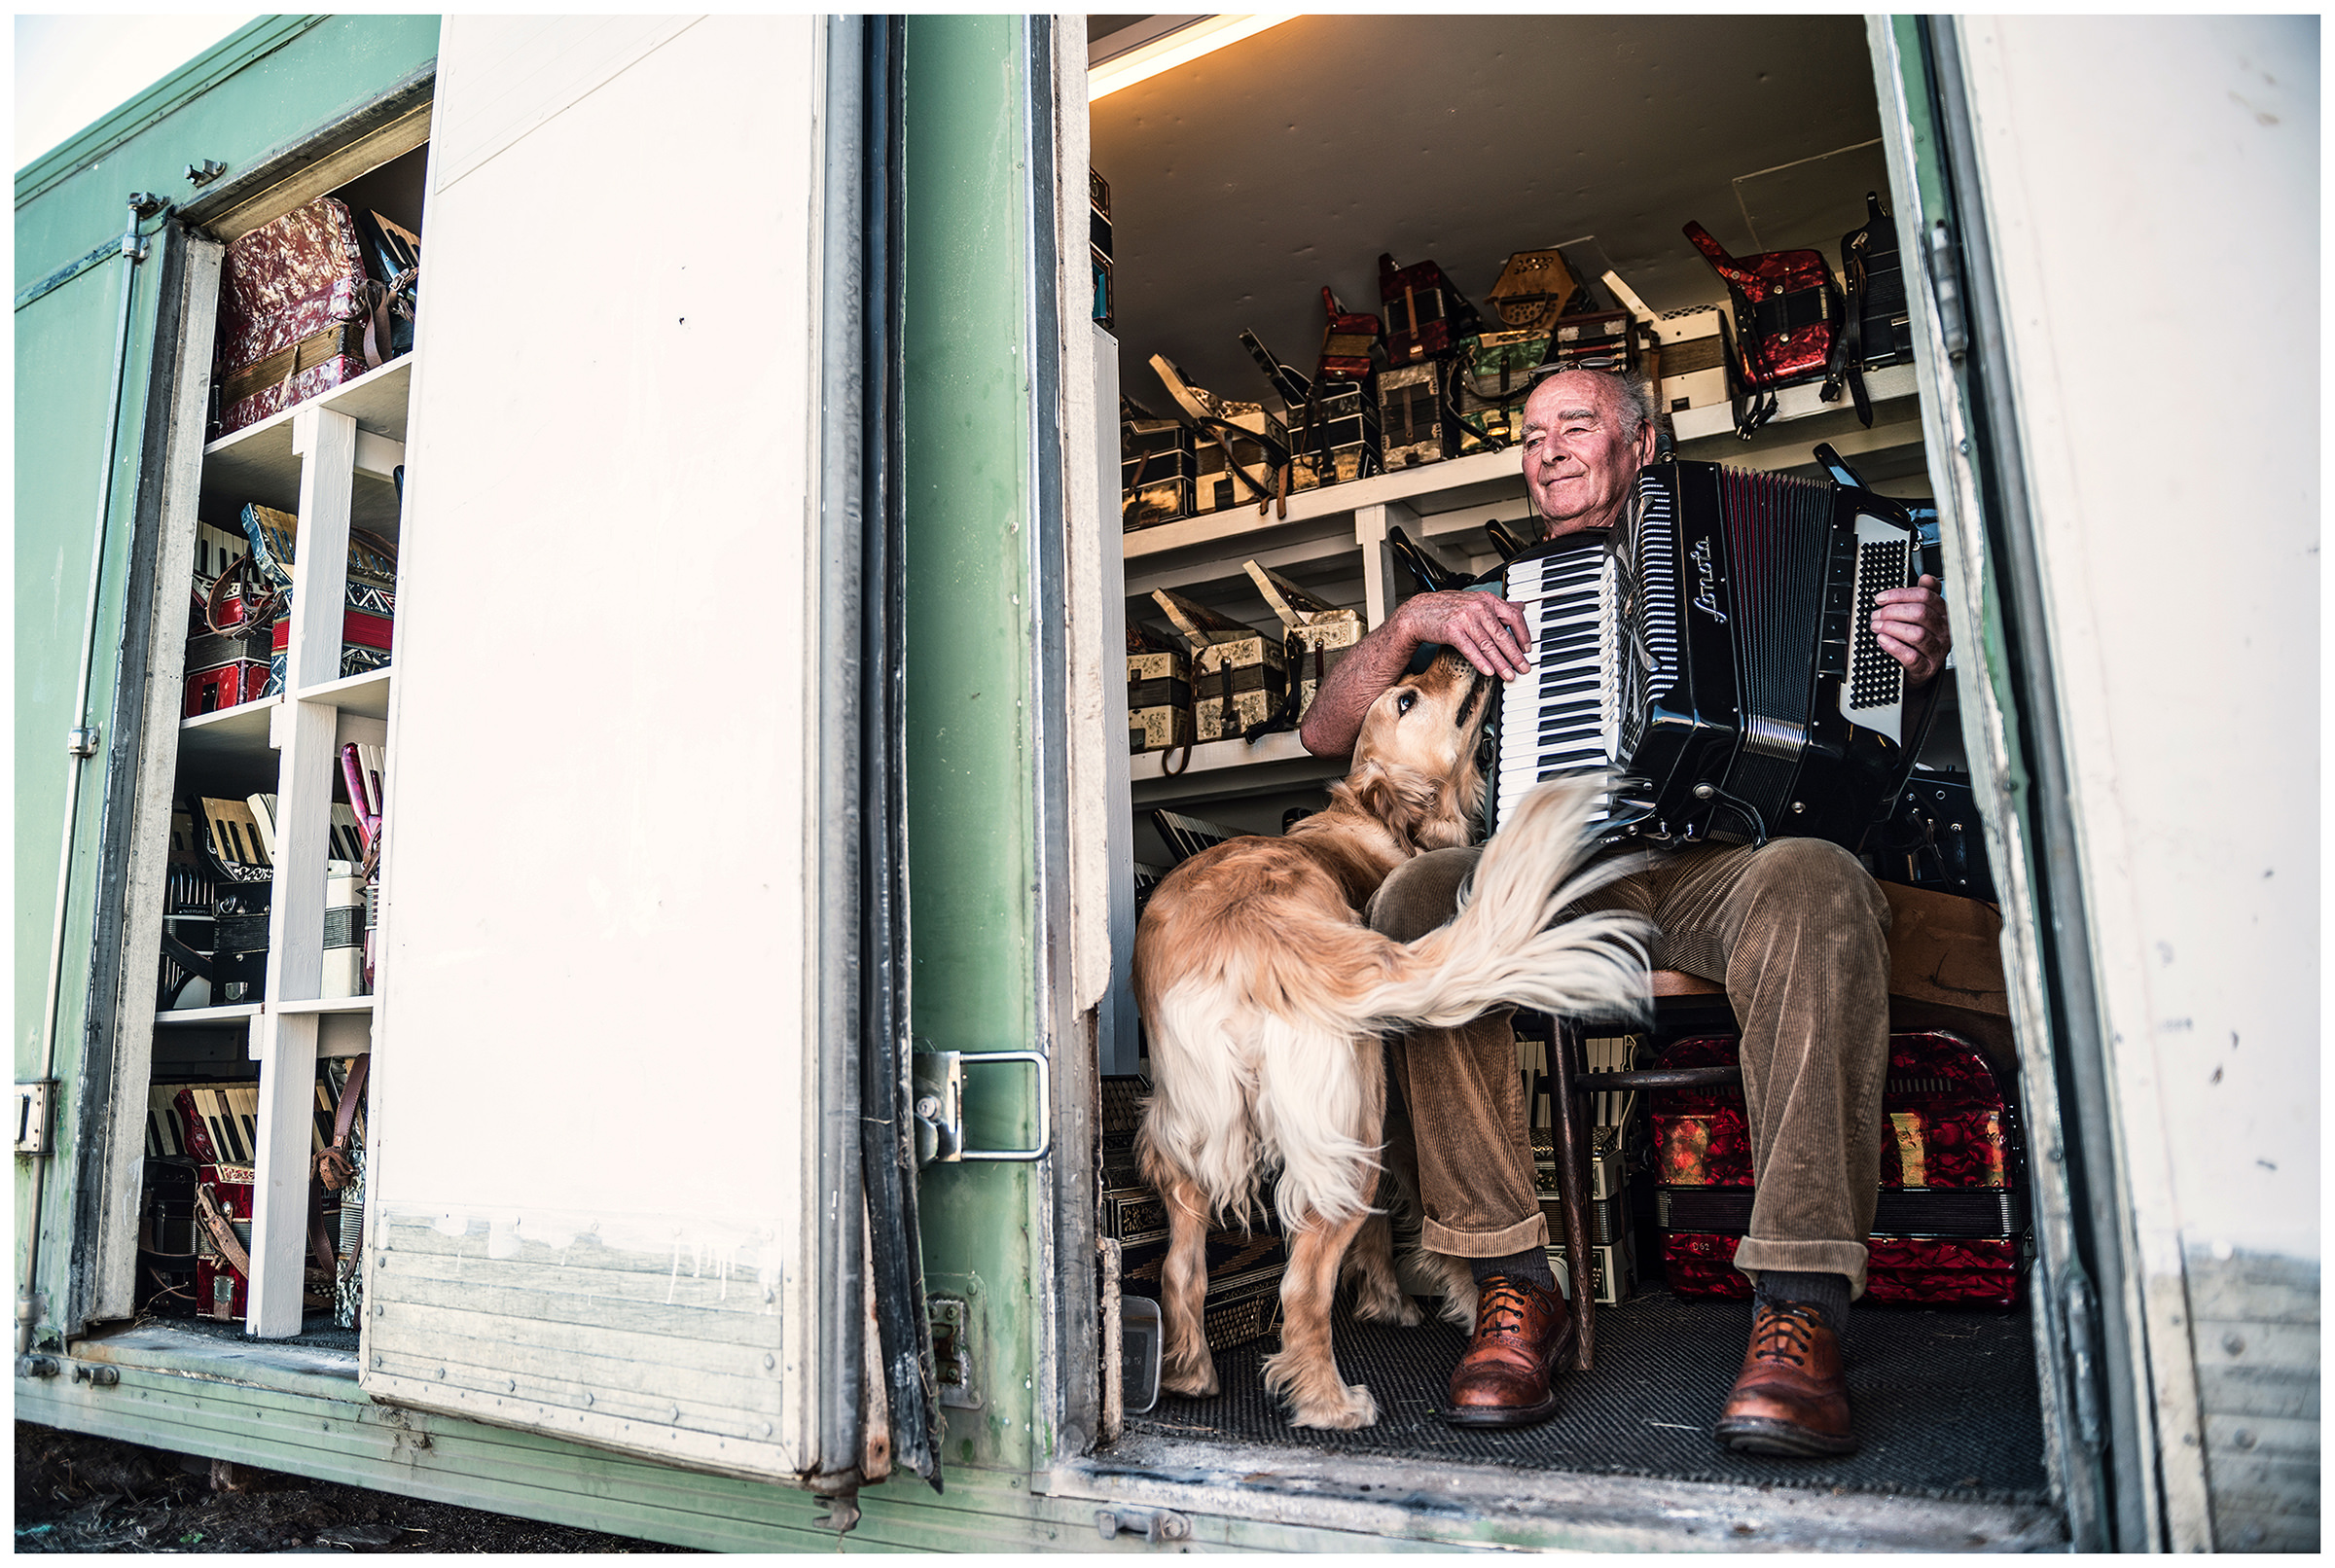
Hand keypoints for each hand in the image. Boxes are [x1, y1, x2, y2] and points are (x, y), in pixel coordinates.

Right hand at [1398, 590, 1531, 678]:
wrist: (1419, 612)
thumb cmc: (1447, 608)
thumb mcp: (1475, 601)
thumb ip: (1498, 606)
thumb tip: (1521, 606)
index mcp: (1487, 599)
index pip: (1514, 616)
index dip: (1523, 634)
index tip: (1527, 648)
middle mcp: (1478, 607)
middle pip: (1503, 634)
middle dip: (1516, 654)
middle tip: (1524, 668)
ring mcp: (1465, 618)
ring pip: (1488, 645)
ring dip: (1501, 663)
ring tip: (1509, 675)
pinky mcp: (1452, 631)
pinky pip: (1471, 649)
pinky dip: (1481, 662)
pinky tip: (1489, 671)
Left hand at [1872, 574, 1950, 685]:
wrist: (1919, 670)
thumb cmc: (1918, 640)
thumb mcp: (1924, 616)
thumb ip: (1924, 595)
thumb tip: (1925, 577)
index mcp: (1943, 614)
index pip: (1925, 596)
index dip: (1899, 595)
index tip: (1880, 598)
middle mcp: (1944, 631)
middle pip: (1920, 613)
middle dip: (1892, 611)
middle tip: (1876, 615)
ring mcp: (1937, 650)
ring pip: (1916, 634)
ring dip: (1891, 628)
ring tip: (1876, 627)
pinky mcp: (1927, 668)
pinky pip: (1911, 656)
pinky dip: (1893, 646)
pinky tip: (1882, 640)